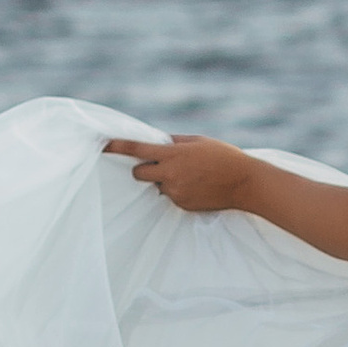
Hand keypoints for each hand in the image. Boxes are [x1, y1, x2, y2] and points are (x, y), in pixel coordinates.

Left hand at [103, 134, 254, 213]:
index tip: (103, 145)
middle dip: (143, 169)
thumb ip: (173, 142)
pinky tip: (196, 186)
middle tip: (158, 166)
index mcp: (173, 154)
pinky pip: (171, 196)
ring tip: (190, 176)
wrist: (244, 183)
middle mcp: (170, 174)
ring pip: (157, 186)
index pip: (137, 150)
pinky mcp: (182, 205)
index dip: (117, 147)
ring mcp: (176, 192)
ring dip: (164, 180)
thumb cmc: (223, 156)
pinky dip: (178, 190)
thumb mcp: (197, 141)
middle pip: (138, 173)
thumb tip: (155, 143)